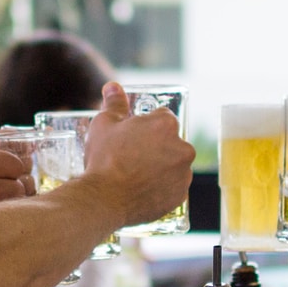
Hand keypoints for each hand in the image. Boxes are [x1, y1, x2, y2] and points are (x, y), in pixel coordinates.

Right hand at [75, 84, 195, 227]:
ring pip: (173, 165)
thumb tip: (113, 86)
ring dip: (161, 167)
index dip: (146, 126)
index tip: (133, 136)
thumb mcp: (104, 124)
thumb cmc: (104, 159)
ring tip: (135, 175)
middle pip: (171, 142)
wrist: (104, 200)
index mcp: (166, 125)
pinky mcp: (180, 196)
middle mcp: (182, 148)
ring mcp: (183, 174)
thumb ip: (115, 103)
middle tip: (132, 157)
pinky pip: (172, 187)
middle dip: (156, 146)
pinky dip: (161, 187)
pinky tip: (142, 189)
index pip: (162, 117)